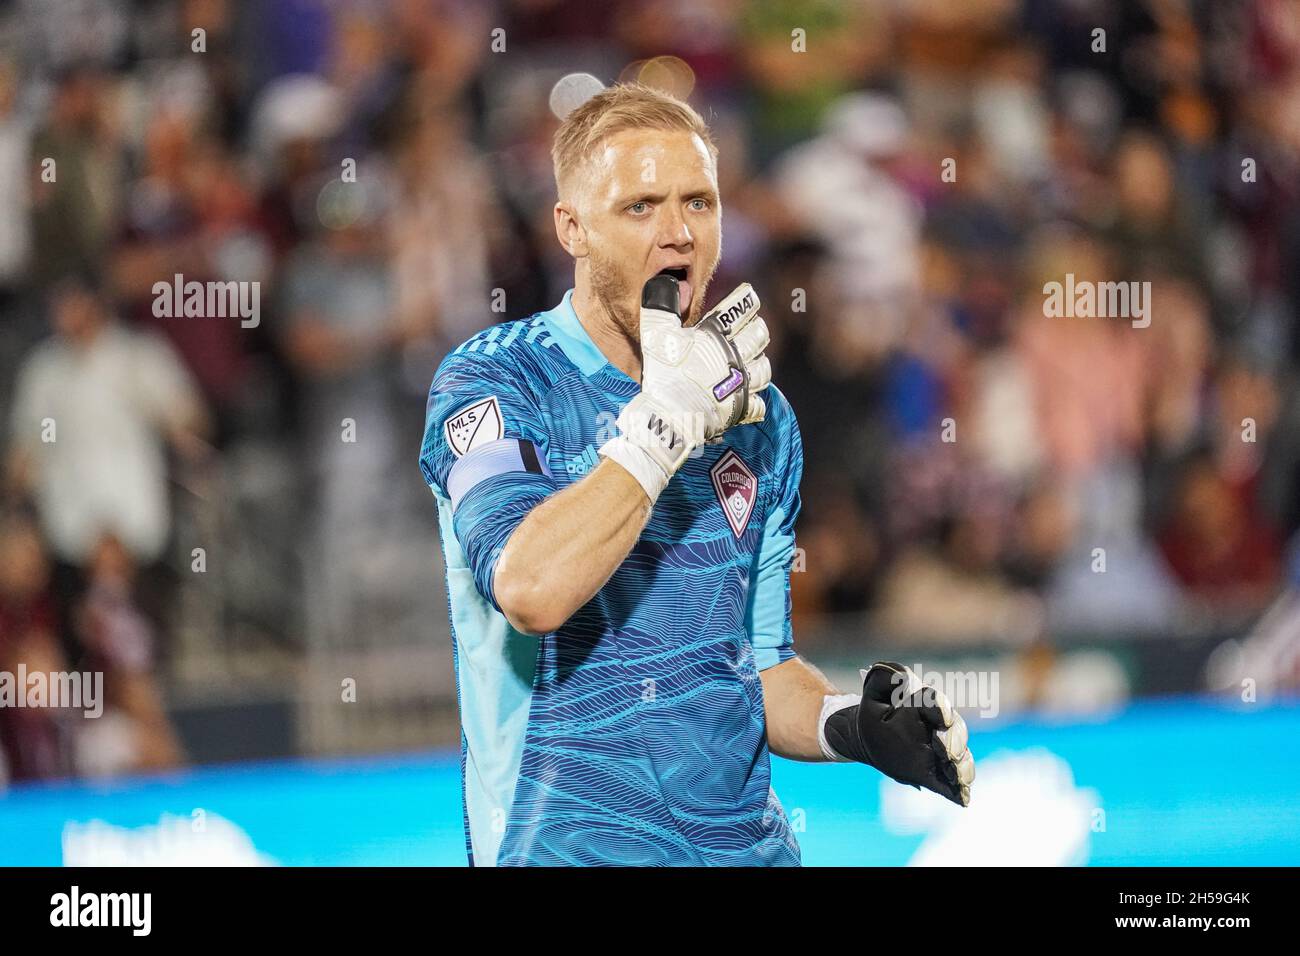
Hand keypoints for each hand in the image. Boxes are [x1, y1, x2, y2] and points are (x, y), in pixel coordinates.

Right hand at [599, 277, 769, 501]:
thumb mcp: (656, 335)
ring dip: (760, 362)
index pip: (740, 309)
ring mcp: (741, 384)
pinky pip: (759, 402)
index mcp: (717, 335)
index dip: (746, 300)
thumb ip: (661, 307)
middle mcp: (735, 357)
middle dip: (757, 329)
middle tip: (752, 327)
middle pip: (759, 336)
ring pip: (764, 368)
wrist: (670, 417)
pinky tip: (749, 396)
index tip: (749, 296)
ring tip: (754, 360)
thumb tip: (664, 283)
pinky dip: (756, 399)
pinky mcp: (741, 409)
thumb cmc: (663, 375)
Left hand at [819, 662, 974, 806]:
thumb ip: (884, 679)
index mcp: (924, 704)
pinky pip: (951, 779)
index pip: (935, 703)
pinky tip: (962, 798)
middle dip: (955, 741)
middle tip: (948, 752)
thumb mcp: (873, 692)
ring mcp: (940, 750)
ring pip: (960, 756)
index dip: (941, 710)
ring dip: (962, 766)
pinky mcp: (935, 770)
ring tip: (958, 776)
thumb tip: (904, 678)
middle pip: (956, 731)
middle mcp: (939, 727)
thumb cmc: (874, 710)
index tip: (942, 718)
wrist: (867, 734)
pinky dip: (959, 789)